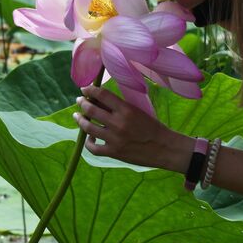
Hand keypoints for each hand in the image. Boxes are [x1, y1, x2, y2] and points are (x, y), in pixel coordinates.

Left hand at [73, 85, 193, 171]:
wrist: (164, 148)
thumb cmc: (153, 127)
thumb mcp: (138, 111)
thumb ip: (120, 106)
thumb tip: (101, 100)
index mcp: (126, 109)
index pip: (102, 95)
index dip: (90, 90)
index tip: (85, 89)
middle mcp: (118, 123)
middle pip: (91, 110)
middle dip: (82, 103)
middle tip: (79, 101)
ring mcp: (115, 139)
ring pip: (88, 128)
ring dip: (80, 120)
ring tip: (78, 116)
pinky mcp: (114, 153)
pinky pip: (94, 148)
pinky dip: (88, 142)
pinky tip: (89, 138)